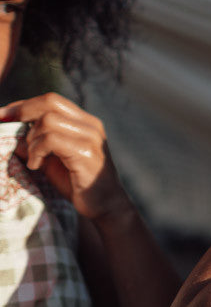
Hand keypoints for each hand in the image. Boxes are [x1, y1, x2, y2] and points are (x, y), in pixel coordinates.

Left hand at [0, 93, 129, 220]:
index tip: (3, 115)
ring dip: (31, 140)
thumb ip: (35, 145)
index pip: (51, 100)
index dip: (24, 105)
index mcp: (84, 122)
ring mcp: (90, 137)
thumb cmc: (77, 183)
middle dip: (22, 112)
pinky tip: (36, 165)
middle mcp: (90, 124)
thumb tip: (10, 134)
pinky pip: (52, 140)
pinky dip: (37, 151)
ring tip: (33, 159)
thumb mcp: (51, 161)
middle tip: (5, 127)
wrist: (105, 206)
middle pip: (50, 102)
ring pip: (48, 120)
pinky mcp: (86, 152)